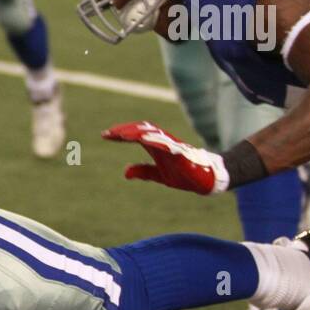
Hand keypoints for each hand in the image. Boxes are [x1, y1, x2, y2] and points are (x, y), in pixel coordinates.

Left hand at [102, 121, 228, 193]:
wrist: (205, 180)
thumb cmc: (183, 174)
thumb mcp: (158, 175)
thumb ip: (143, 171)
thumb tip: (125, 172)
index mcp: (155, 146)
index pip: (135, 135)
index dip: (120, 134)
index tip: (104, 135)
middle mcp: (163, 142)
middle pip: (142, 130)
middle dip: (125, 130)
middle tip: (108, 133)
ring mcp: (173, 146)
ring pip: (154, 134)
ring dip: (137, 133)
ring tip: (122, 135)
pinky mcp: (182, 153)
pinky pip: (169, 144)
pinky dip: (157, 141)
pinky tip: (146, 141)